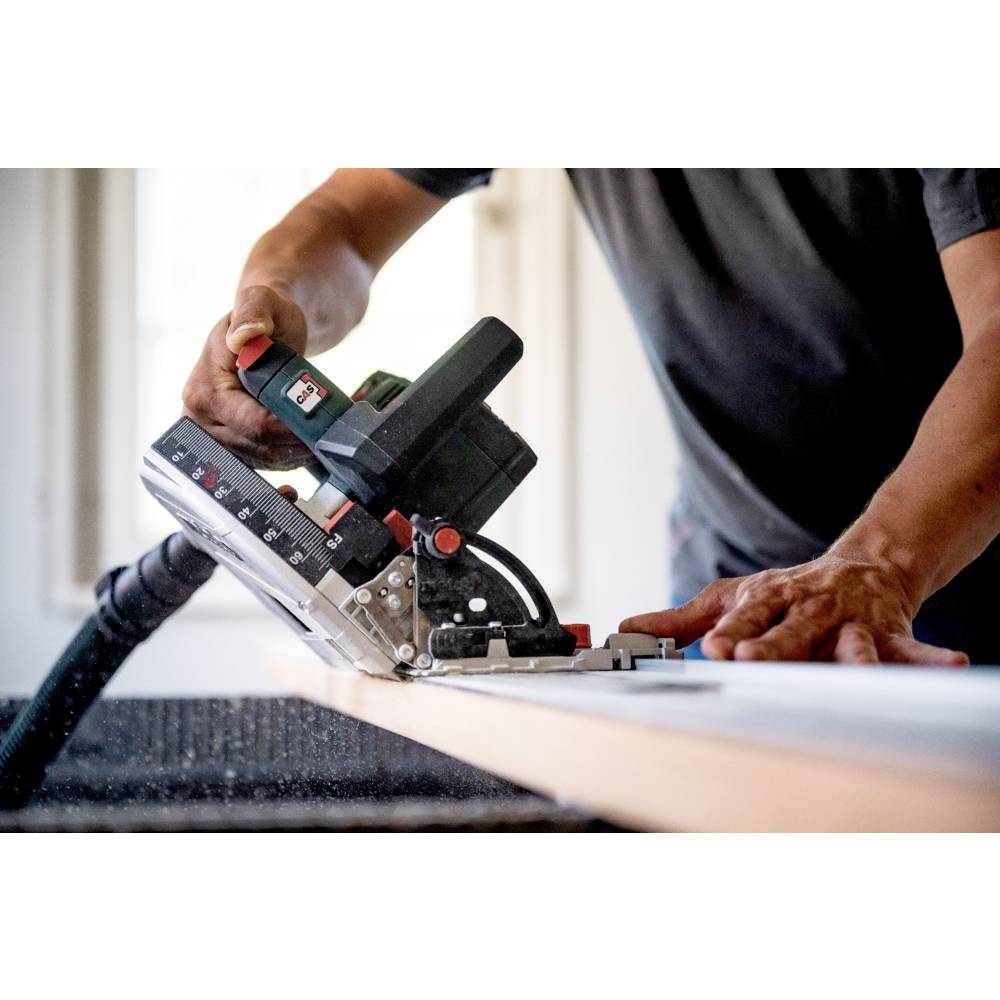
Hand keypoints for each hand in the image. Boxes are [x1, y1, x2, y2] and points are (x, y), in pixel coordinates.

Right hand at [181, 286, 312, 468]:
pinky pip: (265, 463)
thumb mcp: (262, 302)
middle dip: (297, 444)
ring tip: (326, 436)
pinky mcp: (232, 446)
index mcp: (204, 391)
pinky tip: (311, 444)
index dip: (290, 430)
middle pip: (257, 449)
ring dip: (298, 454)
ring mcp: (215, 436)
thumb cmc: (267, 315)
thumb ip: (253, 312)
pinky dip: (291, 457)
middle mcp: (200, 419)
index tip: (322, 425)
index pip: (252, 425)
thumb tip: (243, 337)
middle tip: (332, 434)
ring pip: (264, 461)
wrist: (266, 329)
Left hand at [620, 552, 969, 665]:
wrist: (859, 568)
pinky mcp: (887, 636)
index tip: (714, 648)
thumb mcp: (730, 598)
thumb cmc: (786, 592)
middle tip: (753, 659)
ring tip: (858, 668)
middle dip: (774, 646)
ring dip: (852, 657)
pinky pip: (911, 651)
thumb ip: (678, 620)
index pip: (745, 619)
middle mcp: (807, 611)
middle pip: (789, 632)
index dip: (730, 633)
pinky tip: (953, 665)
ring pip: (851, 644)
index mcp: (767, 601)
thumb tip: (626, 631)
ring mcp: (849, 624)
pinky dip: (931, 658)